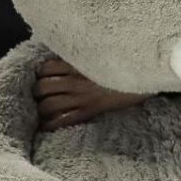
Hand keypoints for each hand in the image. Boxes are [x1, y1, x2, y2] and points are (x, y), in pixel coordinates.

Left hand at [33, 56, 149, 130]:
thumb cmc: (123, 64)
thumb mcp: (100, 53)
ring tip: (42, 110)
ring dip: (41, 108)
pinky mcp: (89, 111)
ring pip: (48, 104)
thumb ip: (83, 55)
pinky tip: (47, 126)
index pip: (46, 67)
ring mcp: (82, 97)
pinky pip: (62, 120)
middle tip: (39, 95)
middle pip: (43, 87)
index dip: (40, 73)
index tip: (41, 77)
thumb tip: (69, 57)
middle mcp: (76, 79)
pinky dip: (50, 125)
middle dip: (36, 92)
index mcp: (77, 63)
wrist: (143, 76)